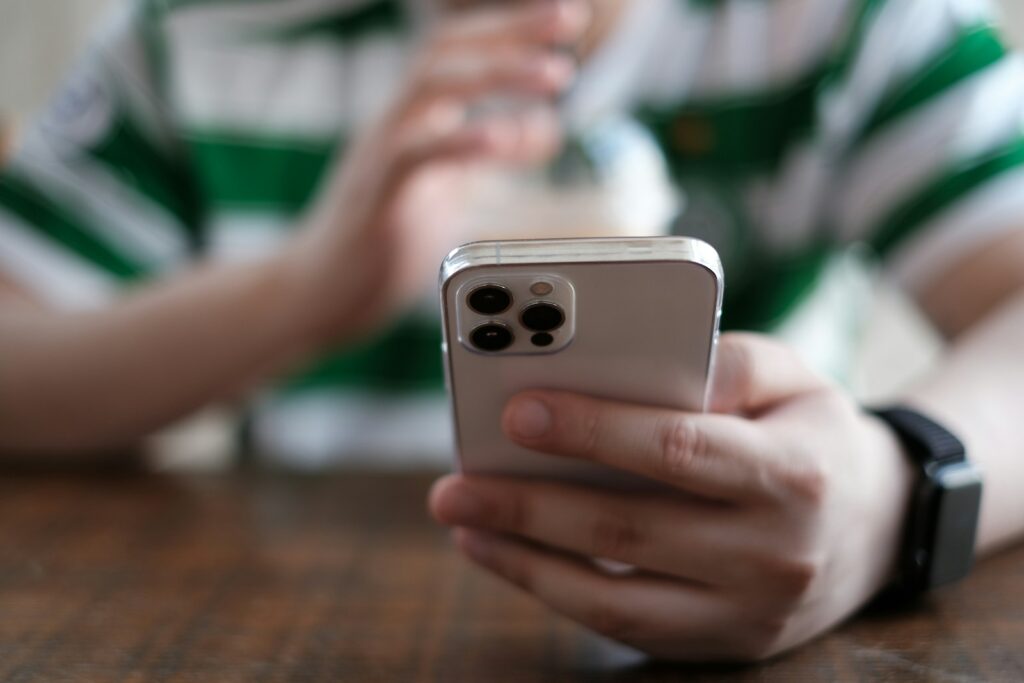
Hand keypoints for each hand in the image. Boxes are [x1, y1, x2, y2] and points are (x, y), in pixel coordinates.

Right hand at [285, 0, 589, 343]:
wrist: (319, 292)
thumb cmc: (384, 239)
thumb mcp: (449, 187)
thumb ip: (491, 153)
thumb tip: (545, 126)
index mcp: (415, 117)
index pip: (461, 50)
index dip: (512, 29)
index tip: (568, 18)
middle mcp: (396, 122)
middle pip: (448, 50)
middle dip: (512, 30)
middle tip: (571, 20)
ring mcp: (381, 154)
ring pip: (432, 86)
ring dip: (499, 72)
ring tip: (557, 74)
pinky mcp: (376, 196)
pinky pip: (415, 155)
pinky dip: (463, 142)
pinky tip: (505, 137)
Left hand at [430, 333, 914, 660]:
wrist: (881, 525)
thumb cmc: (814, 432)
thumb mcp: (791, 375)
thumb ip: (722, 361)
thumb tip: (634, 366)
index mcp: (792, 474)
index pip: (677, 450)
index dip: (593, 432)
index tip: (517, 413)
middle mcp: (774, 555)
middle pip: (629, 531)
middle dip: (530, 507)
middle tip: (454, 483)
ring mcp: (749, 614)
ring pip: (616, 600)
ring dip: (526, 562)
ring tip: (464, 522)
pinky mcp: (724, 645)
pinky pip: (626, 627)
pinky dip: (558, 591)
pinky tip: (509, 555)